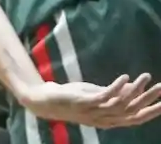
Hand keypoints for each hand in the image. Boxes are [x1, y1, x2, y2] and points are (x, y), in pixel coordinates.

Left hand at [17, 74, 160, 128]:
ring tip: (145, 77)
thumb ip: (113, 94)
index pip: (135, 118)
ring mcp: (94, 111)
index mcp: (109, 120)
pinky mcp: (84, 102)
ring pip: (121, 104)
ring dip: (136, 90)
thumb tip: (133, 86)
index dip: (151, 111)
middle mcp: (104, 119)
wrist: (45, 101)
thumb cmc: (72, 98)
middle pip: (132, 111)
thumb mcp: (96, 95)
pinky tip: (125, 77)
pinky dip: (116, 87)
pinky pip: (104, 96)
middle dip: (149, 100)